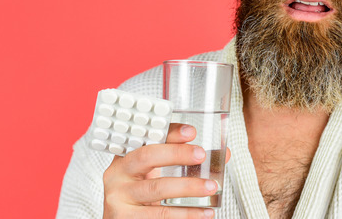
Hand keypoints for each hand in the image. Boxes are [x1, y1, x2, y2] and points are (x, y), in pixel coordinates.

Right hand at [102, 124, 228, 217]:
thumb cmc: (141, 194)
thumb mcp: (156, 173)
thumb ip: (183, 161)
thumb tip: (223, 155)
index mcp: (126, 157)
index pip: (148, 136)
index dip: (168, 133)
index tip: (190, 132)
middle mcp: (118, 174)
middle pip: (147, 157)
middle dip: (177, 154)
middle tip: (201, 155)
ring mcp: (119, 198)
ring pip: (156, 189)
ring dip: (188, 187)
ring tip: (211, 187)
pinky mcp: (124, 218)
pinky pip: (158, 215)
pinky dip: (184, 214)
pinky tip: (202, 213)